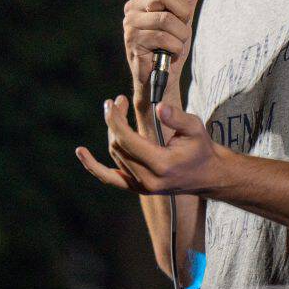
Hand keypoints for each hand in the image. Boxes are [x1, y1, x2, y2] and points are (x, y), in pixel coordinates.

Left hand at [75, 94, 223, 194]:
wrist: (207, 176)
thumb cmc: (201, 148)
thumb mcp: (195, 128)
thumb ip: (177, 118)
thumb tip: (159, 108)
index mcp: (162, 165)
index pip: (127, 141)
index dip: (115, 120)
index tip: (111, 102)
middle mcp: (148, 180)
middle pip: (118, 146)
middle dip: (114, 121)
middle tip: (118, 100)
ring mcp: (141, 187)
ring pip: (115, 155)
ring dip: (112, 132)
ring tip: (118, 109)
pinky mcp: (137, 188)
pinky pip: (110, 177)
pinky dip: (94, 166)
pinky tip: (81, 152)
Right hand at [122, 0, 206, 93]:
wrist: (161, 78)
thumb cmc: (170, 46)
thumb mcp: (183, 17)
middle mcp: (133, 8)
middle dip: (182, 11)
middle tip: (183, 24)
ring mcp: (131, 25)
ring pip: (166, 19)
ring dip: (180, 34)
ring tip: (176, 43)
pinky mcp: (133, 42)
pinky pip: (164, 38)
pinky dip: (175, 47)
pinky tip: (170, 53)